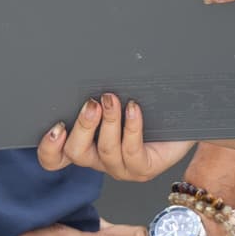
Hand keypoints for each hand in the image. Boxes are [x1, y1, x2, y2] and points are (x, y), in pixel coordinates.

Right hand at [36, 92, 196, 182]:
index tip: (57, 126)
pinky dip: (130, 127)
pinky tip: (133, 108)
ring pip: (105, 150)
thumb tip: (83, 66)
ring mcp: (121, 168)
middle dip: (82, 126)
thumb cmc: (146, 105)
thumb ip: (96, 92)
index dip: (49, 147)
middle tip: (92, 103)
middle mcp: (100, 160)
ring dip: (108, 122)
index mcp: (86, 146)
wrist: (184, 117)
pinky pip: (131, 150)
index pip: (54, 159)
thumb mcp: (115, 96)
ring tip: (113, 99)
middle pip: (76, 153)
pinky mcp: (143, 169)